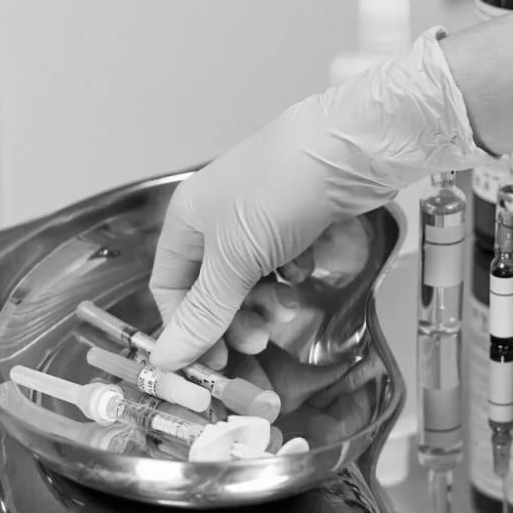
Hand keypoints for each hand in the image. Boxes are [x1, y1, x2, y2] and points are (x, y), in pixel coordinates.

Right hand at [149, 31, 474, 368]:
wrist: (350, 148)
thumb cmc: (280, 194)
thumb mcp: (235, 259)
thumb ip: (203, 312)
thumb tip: (162, 359)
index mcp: (188, 221)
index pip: (169, 286)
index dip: (185, 326)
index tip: (211, 364)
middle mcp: (218, 218)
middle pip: (212, 287)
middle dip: (231, 319)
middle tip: (256, 343)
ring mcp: (260, 218)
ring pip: (252, 280)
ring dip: (265, 301)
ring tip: (287, 309)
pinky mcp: (298, 221)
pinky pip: (285, 263)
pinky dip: (293, 274)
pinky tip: (307, 271)